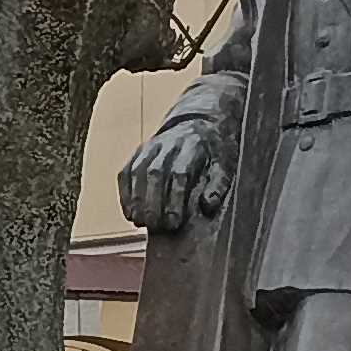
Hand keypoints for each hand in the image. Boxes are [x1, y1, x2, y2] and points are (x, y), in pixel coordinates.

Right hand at [120, 118, 230, 235]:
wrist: (198, 124)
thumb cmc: (213, 151)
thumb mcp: (225, 164)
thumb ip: (218, 185)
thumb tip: (207, 205)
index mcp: (193, 144)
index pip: (180, 173)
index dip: (175, 199)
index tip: (174, 221)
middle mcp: (168, 143)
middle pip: (155, 173)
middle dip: (153, 202)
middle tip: (155, 225)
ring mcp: (150, 146)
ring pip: (137, 172)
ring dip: (136, 200)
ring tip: (140, 221)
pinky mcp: (138, 152)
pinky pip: (126, 172)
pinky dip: (125, 194)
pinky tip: (129, 212)